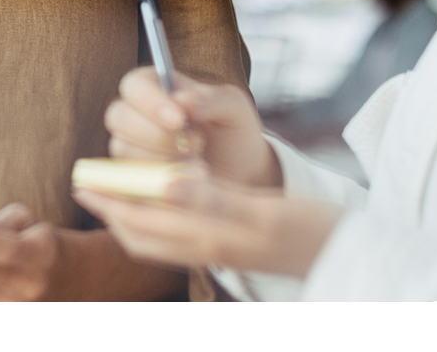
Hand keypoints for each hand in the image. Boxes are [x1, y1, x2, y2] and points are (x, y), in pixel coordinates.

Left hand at [74, 177, 342, 277]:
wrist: (354, 255)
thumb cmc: (314, 230)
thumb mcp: (263, 211)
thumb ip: (213, 198)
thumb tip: (165, 183)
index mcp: (210, 237)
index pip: (141, 222)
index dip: (109, 202)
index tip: (82, 182)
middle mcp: (209, 247)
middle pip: (143, 235)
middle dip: (111, 210)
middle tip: (87, 184)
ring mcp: (221, 249)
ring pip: (159, 237)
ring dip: (132, 215)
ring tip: (115, 190)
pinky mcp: (233, 245)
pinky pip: (181, 235)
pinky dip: (160, 218)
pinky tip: (165, 197)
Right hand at [106, 67, 280, 188]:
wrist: (241, 174)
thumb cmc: (232, 132)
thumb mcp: (234, 108)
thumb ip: (212, 99)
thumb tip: (183, 101)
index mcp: (154, 86)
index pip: (134, 85)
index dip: (151, 102)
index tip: (180, 119)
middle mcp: (135, 113)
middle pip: (118, 116)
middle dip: (157, 135)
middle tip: (196, 143)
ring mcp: (129, 145)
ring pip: (123, 149)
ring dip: (163, 160)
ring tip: (199, 163)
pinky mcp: (131, 176)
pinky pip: (129, 178)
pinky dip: (160, 181)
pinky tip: (187, 180)